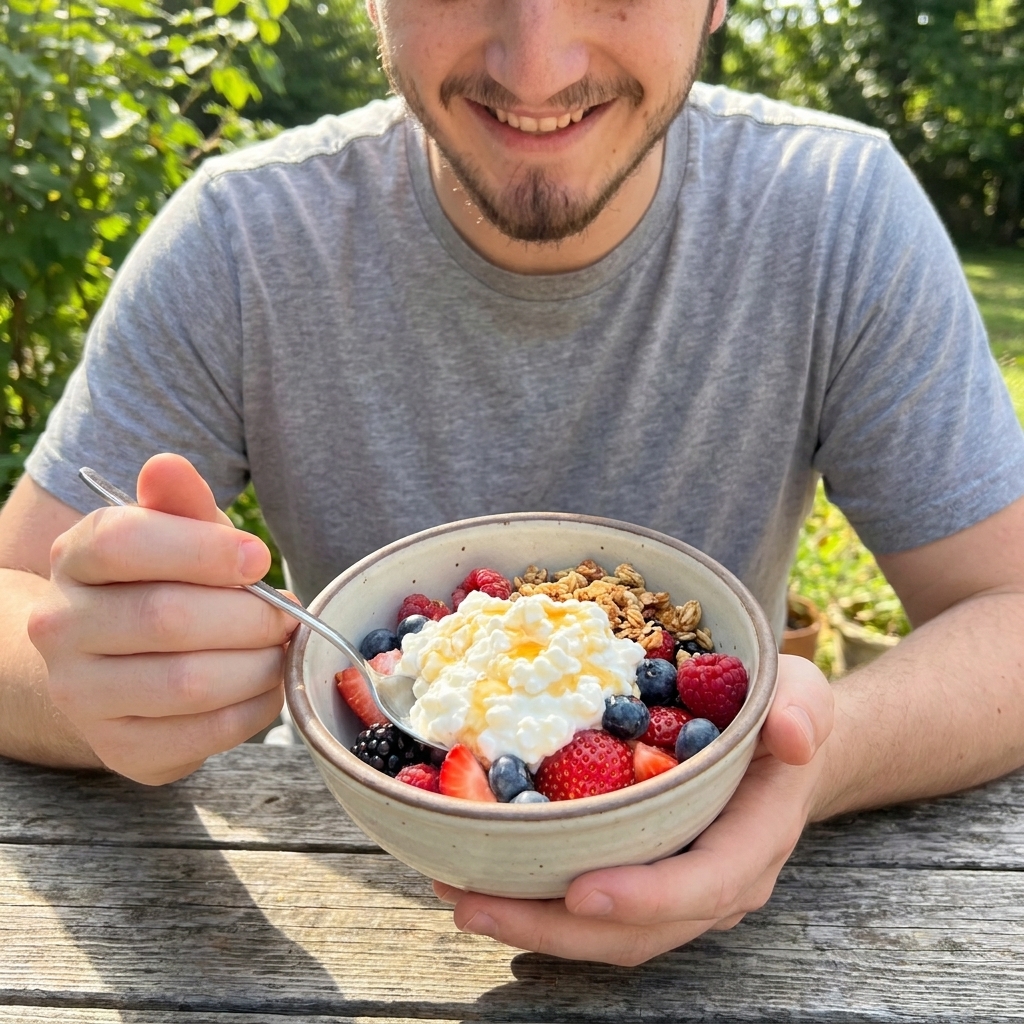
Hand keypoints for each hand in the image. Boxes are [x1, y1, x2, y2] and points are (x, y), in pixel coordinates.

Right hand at [27, 454, 294, 784]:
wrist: (116, 666)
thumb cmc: (161, 585)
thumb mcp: (174, 535)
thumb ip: (181, 503)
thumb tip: (168, 466)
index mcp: (75, 558)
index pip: (125, 543)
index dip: (205, 549)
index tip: (259, 558)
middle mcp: (61, 628)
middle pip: (168, 617)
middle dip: (250, 615)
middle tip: (287, 614)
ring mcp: (83, 696)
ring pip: (189, 683)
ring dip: (258, 665)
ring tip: (278, 648)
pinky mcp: (121, 749)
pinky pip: (205, 734)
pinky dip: (255, 709)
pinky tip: (265, 686)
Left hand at [434, 654, 834, 965]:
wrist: (778, 747)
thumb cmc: (781, 715)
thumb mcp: (803, 694)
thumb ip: (805, 709)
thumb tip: (794, 735)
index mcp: (754, 839)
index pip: (705, 883)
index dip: (645, 896)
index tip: (580, 893)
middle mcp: (715, 882)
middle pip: (637, 929)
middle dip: (554, 928)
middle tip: (476, 905)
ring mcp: (677, 890)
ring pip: (606, 933)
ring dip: (531, 924)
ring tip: (461, 896)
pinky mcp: (643, 878)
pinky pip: (592, 909)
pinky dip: (538, 902)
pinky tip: (485, 877)